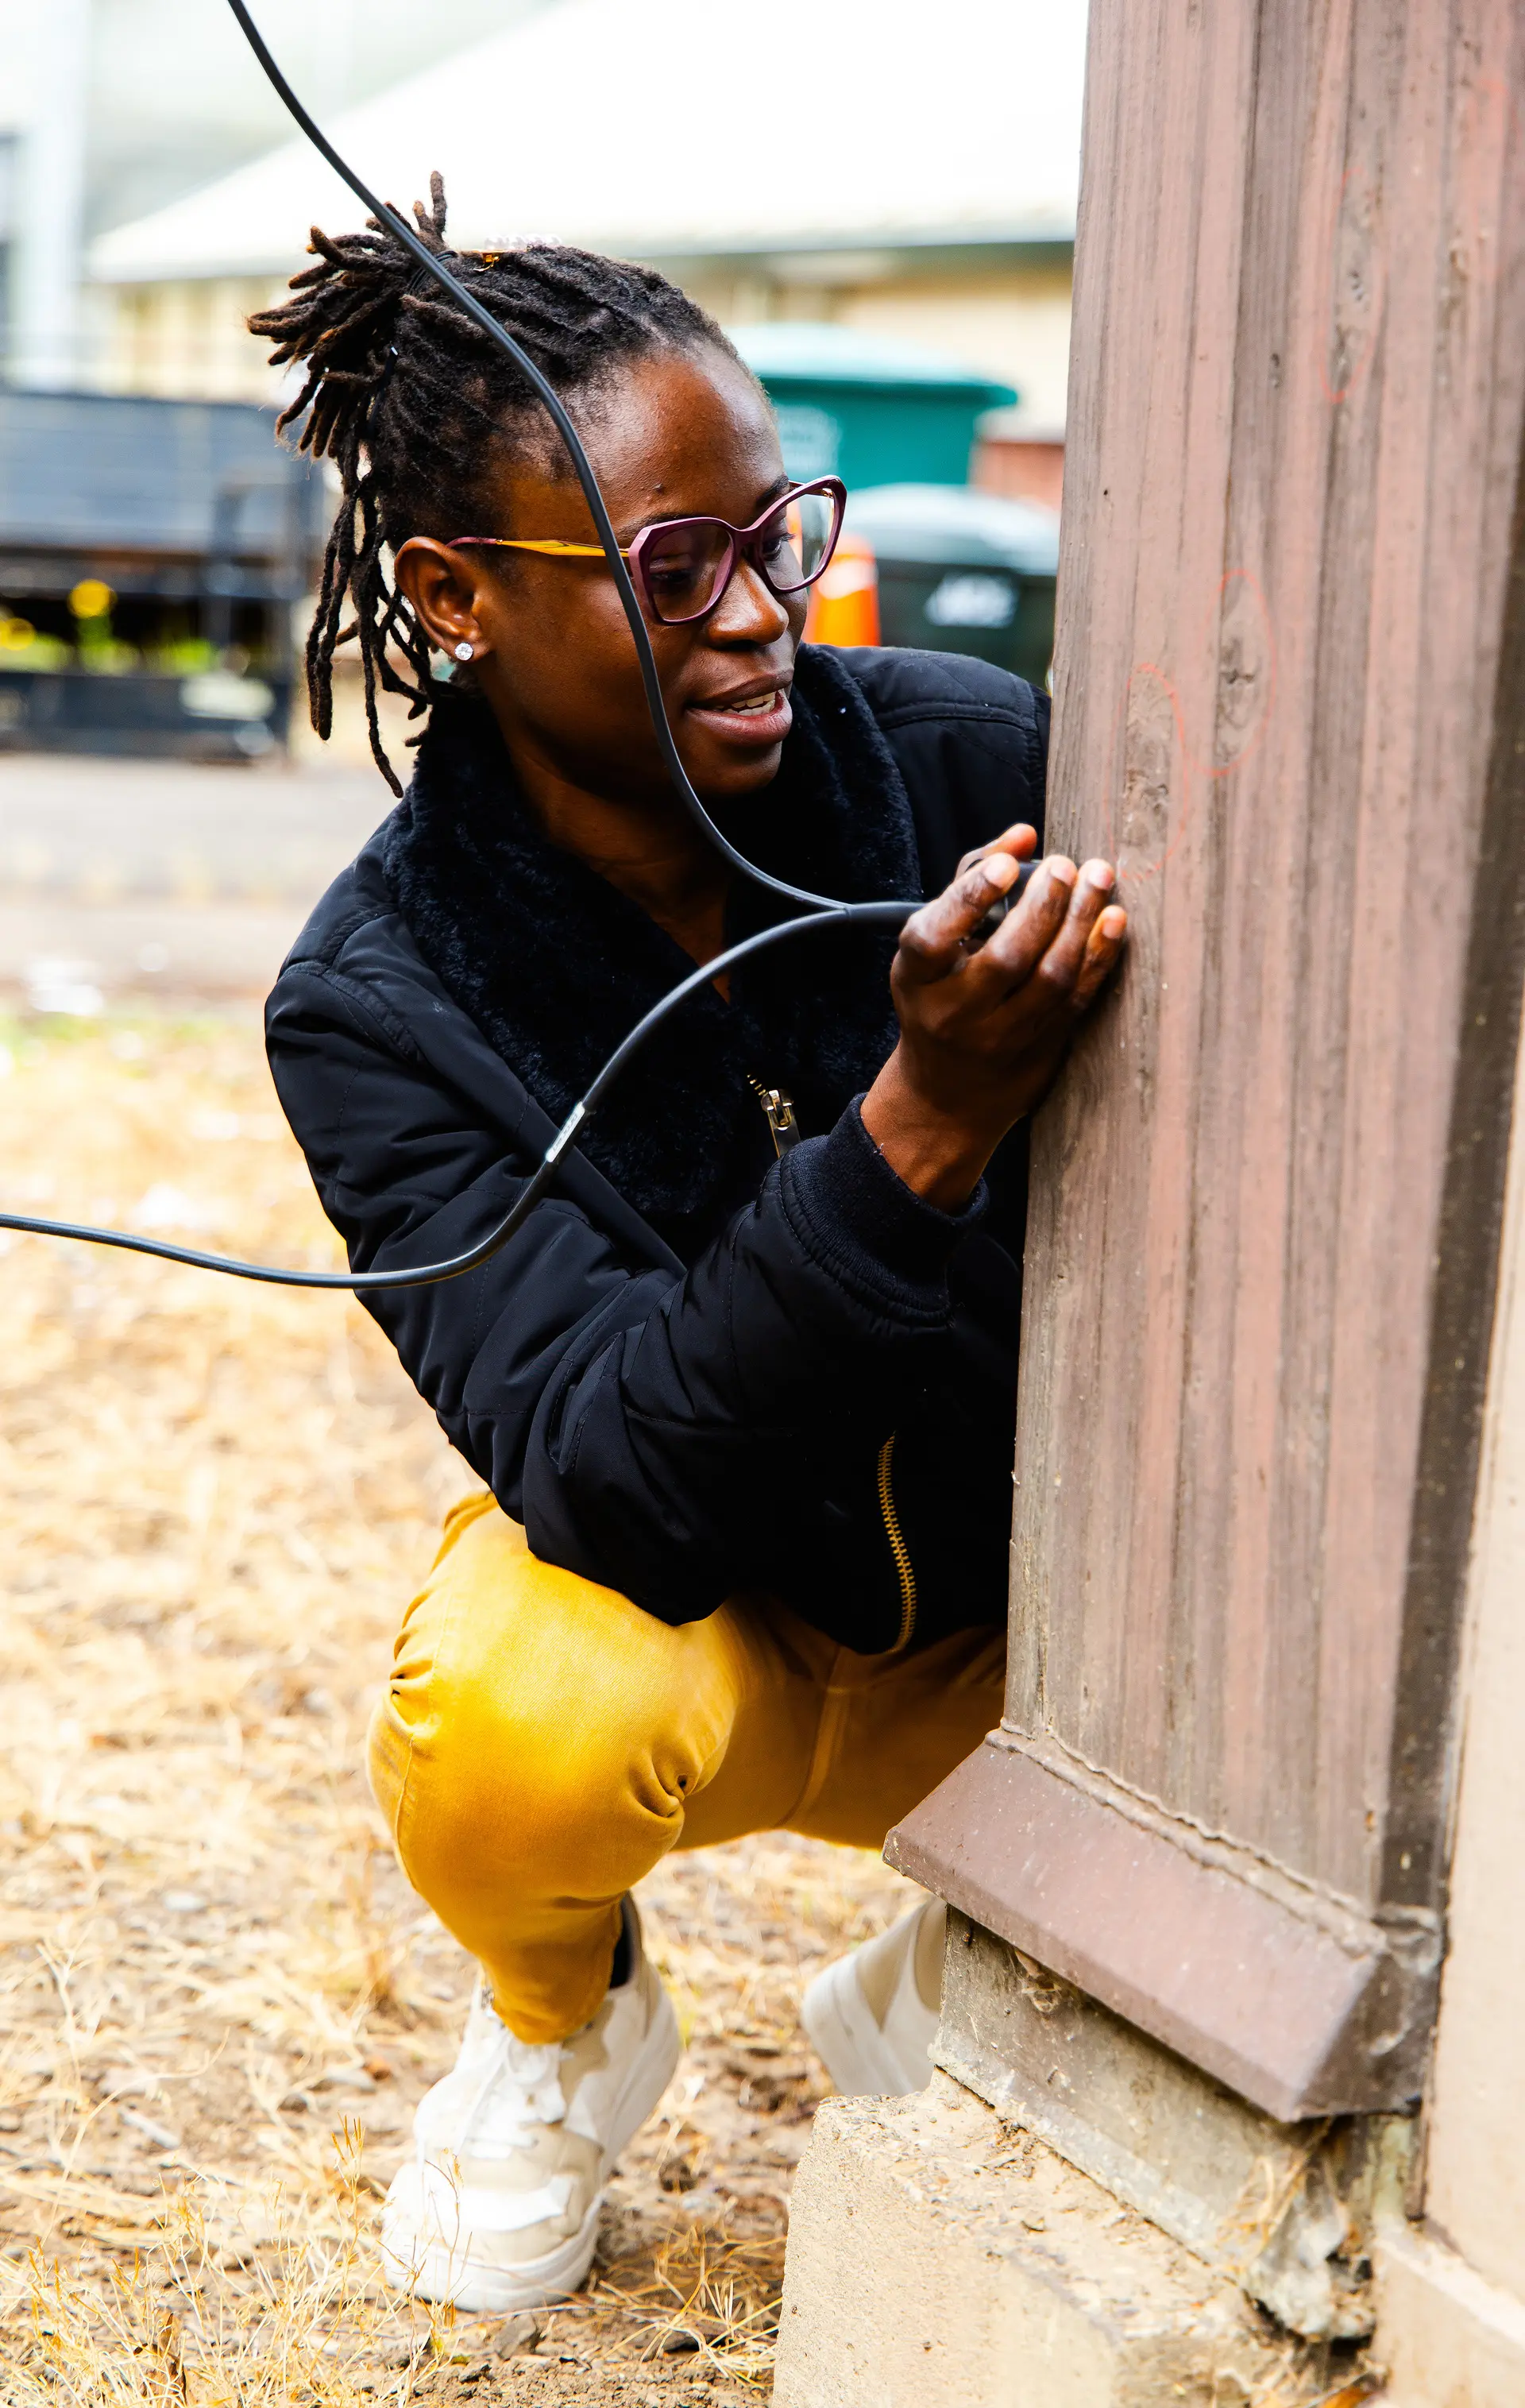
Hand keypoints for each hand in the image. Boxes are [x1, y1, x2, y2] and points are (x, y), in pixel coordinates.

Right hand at [860, 822, 1126, 1209]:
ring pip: (1050, 977)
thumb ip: (971, 880)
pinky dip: (1100, 956)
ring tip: (1098, 877)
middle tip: (1065, 866)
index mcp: (917, 979)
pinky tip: (1113, 920)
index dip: (971, 899)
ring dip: (1081, 922)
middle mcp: (955, 1012)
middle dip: (1044, 905)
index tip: (1007, 867)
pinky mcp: (1042, 1048)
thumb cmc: (941, 996)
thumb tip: (1023, 835)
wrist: (948, 1095)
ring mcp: (1000, 1036)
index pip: (933, 937)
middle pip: (1006, 957)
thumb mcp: (934, 943)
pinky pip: (1077, 998)